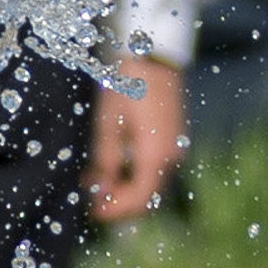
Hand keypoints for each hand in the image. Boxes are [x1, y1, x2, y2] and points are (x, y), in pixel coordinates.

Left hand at [87, 55, 187, 223]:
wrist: (153, 56)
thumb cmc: (126, 84)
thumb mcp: (108, 123)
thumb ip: (105, 160)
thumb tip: (99, 191)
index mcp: (155, 155)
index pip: (138, 199)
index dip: (115, 210)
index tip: (93, 212)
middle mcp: (172, 156)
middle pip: (147, 194)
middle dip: (119, 202)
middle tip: (91, 200)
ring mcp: (176, 147)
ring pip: (151, 182)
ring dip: (126, 188)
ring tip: (97, 181)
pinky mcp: (174, 138)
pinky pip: (155, 167)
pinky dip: (135, 174)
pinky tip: (114, 166)